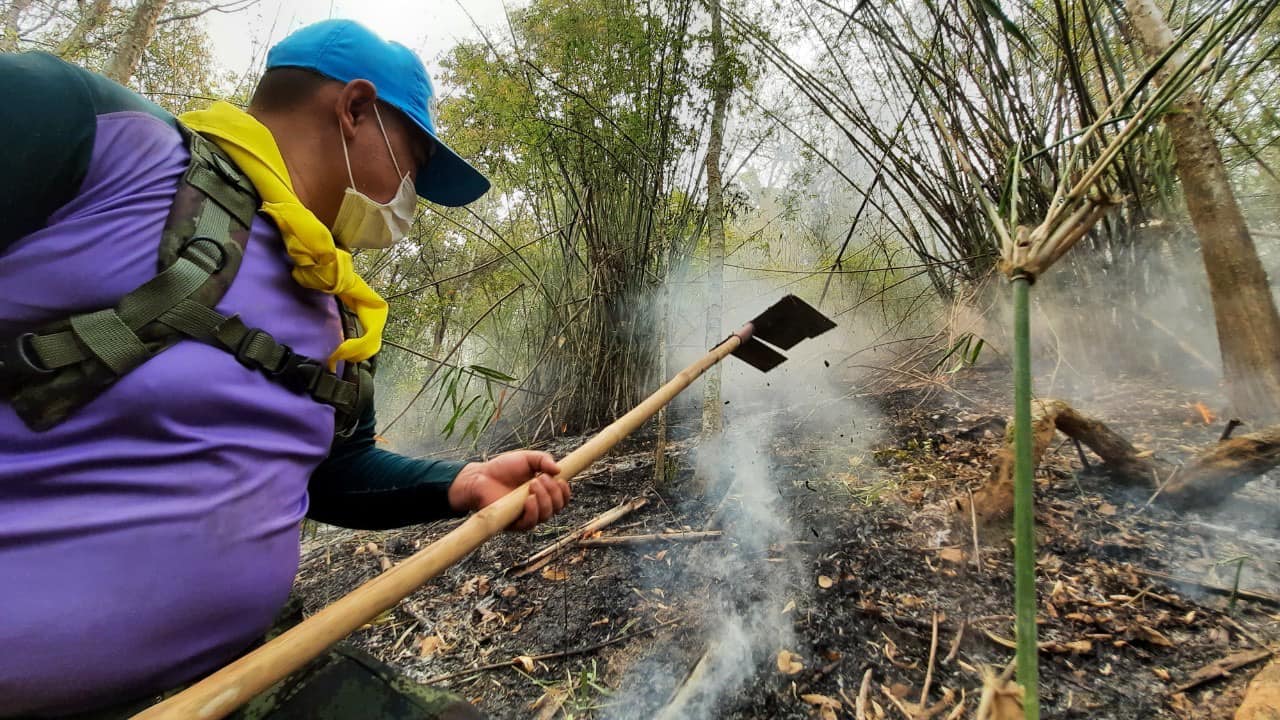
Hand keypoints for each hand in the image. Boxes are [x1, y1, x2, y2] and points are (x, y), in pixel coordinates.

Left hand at [448, 451, 569, 530]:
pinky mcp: (515, 523)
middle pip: (557, 507)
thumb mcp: (526, 458)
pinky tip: (529, 499)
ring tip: (532, 483)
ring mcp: (527, 515)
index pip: (562, 498)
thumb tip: (559, 470)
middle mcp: (538, 505)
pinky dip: (533, 510)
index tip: (560, 480)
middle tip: (540, 478)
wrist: (481, 477)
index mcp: (543, 491)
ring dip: (544, 498)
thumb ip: (543, 460)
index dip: (565, 492)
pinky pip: (531, 523)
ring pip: (547, 515)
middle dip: (553, 491)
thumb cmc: (502, 468)